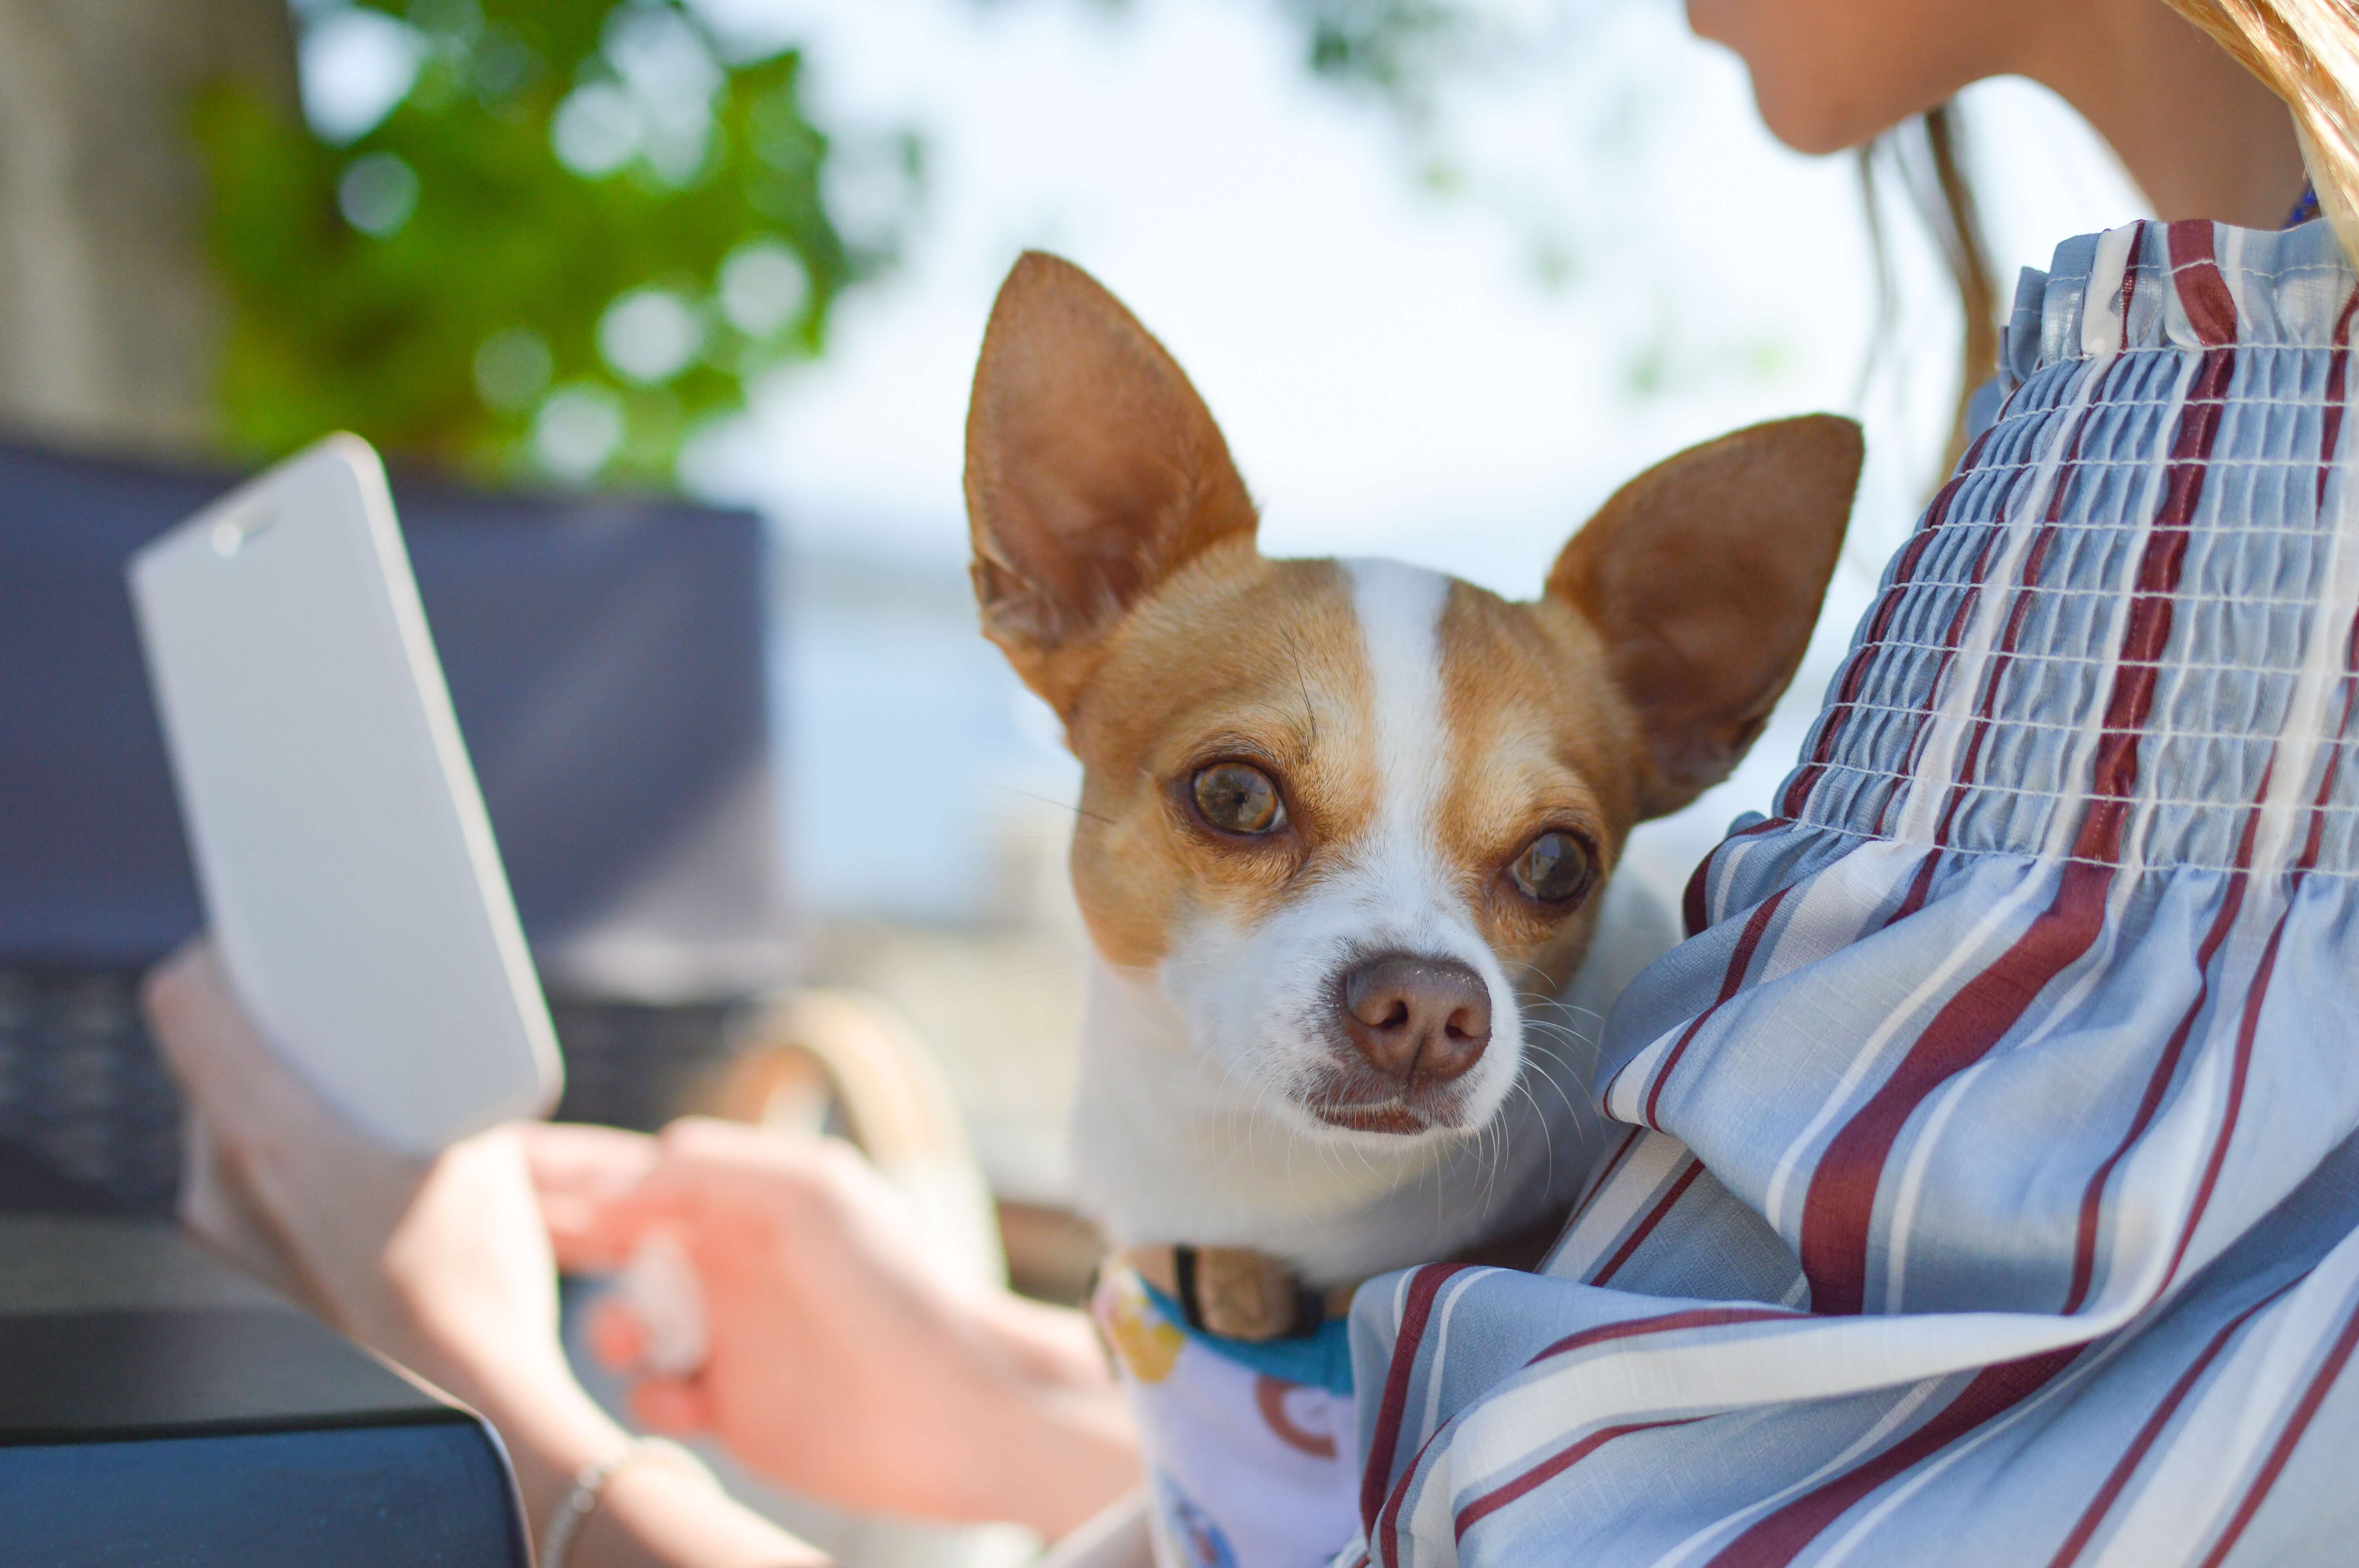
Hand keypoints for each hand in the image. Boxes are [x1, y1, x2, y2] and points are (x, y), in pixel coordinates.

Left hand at [142, 942, 575, 1405]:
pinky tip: (348, 1149)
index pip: (185, 1004)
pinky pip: (238, 1167)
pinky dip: (279, 1139)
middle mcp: (223, 1182)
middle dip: (268, 1019)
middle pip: (208, 1055)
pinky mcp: (240, 1260)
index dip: (221, 952)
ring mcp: (222, 1228)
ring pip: (221, 1113)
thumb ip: (439, 1077)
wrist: (465, 1393)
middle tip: (337, 1002)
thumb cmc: (477, 1273)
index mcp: (270, 1139)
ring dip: (275, 1083)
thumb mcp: (479, 1146)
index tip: (271, 936)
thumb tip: (433, 1029)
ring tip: (353, 1082)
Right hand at [530, 1117, 1138, 1536]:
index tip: (492, 1165)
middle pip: (614, 1240)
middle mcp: (730, 1260)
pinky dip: (648, 1395)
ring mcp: (730, 1333)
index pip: (634, 1170)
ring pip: (623, 1322)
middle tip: (497, 1245)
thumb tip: (617, 1179)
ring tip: (624, 1337)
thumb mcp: (808, 1193)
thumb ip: (707, 1170)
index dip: (565, 1167)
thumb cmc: (899, 1288)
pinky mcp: (733, 1407)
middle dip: (555, 1238)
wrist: (959, 1406)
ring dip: (605, 1326)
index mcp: (745, 1199)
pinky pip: (657, 1395)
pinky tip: (675, 1394)